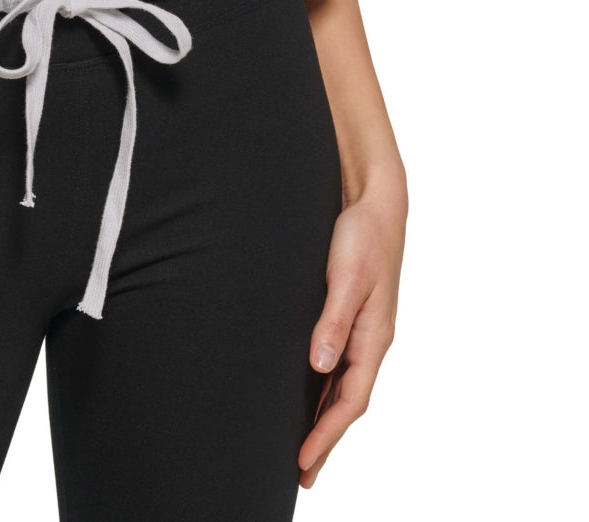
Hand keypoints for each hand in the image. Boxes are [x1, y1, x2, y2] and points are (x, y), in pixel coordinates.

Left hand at [298, 169, 406, 486]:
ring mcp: (363, 330)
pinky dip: (327, 389)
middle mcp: (371, 340)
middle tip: (303, 474)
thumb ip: (333, 321)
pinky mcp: (352, 315)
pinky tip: (312, 395)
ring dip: (326, 418)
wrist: (375, 203)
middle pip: (349, 402)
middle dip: (326, 439)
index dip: (326, 434)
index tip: (303, 461)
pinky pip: (341, 365)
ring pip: (345, 386)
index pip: (350, 400)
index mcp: (374, 337)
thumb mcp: (347, 278)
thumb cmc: (362, 236)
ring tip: (305, 447)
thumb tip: (320, 365)